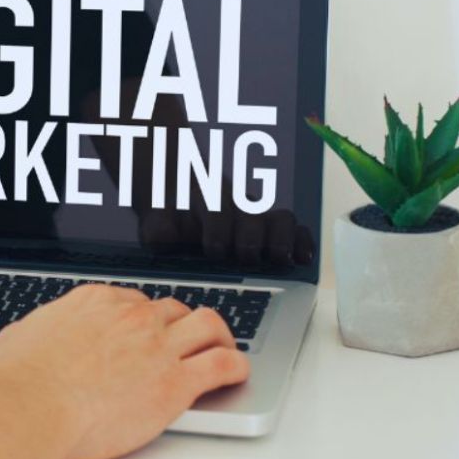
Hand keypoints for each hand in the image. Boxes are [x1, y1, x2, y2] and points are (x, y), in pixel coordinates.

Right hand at [0, 285, 248, 458]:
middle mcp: (131, 316)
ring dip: (217, 335)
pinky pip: (223, 364)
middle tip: (181, 342)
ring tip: (221, 347)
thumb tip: (25, 338)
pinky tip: (235, 372)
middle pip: (171, 309)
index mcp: (95, 302)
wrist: (30, 407)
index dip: (144, 318)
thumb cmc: (18, 381)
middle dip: (178, 325)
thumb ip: (35, 333)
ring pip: (207, 324)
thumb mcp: (19, 338)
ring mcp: (157, 346)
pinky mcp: (176, 383)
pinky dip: (235, 366)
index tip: (146, 331)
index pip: (134, 300)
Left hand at [139, 207, 314, 267]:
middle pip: (253, 213)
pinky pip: (295, 230)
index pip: (218, 205)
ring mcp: (257, 217)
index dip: (219, 227)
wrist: (177, 205)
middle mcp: (237, 205)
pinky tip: (302, 259)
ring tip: (278, 259)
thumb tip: (165, 236)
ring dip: (281, 239)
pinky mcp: (273, 231)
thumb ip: (158, 227)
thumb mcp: (156, 222)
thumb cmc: (170, 220)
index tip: (214, 249)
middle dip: (250, 236)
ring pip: (279, 218)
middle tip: (245, 256)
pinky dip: (302, 242)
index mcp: (206, 199)